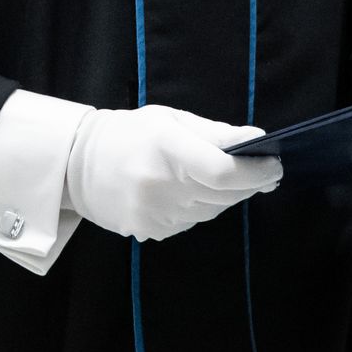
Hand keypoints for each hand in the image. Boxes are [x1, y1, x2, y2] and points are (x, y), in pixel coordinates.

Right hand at [65, 104, 281, 242]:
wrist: (76, 166)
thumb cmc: (129, 134)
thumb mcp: (170, 120)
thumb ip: (214, 133)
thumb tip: (256, 141)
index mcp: (166, 147)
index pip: (222, 171)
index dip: (255, 172)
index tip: (275, 166)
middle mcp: (160, 185)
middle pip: (224, 194)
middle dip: (251, 183)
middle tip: (267, 172)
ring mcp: (154, 213)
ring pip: (212, 210)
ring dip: (228, 196)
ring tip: (230, 178)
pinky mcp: (151, 232)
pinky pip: (193, 221)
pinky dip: (202, 207)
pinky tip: (194, 192)